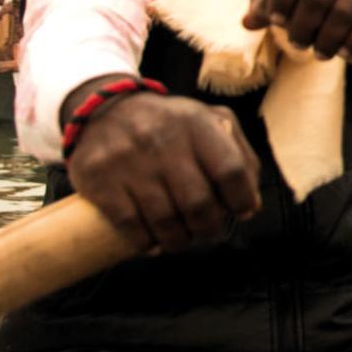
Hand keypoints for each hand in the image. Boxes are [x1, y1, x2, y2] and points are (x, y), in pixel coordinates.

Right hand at [63, 78, 261, 252]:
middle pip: (199, 204)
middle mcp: (163, 139)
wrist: (101, 109)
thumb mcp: (207, 121)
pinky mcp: (99, 178)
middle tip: (207, 231)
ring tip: (181, 239)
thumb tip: (251, 205)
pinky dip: (145, 242)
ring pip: (165, 221)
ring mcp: (129, 160)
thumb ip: (238, 155)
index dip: (242, 200)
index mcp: (196, 123)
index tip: (241, 212)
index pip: (231, 170)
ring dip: (178, 240)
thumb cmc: (168, 125)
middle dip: (209, 228)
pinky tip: (152, 242)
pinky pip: (130, 225)